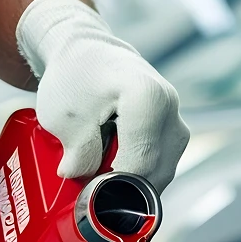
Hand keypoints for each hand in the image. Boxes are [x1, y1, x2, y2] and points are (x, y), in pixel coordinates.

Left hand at [17, 0, 190, 191]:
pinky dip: (140, 172)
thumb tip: (84, 182)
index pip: (138, 165)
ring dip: (133, 182)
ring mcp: (176, 116)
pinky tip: (115, 169)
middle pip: (155, 171)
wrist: (85, 50)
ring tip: (101, 176)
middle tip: (91, 190)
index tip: (87, 191)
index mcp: (146, 98)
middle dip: (124, 189)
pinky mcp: (174, 125)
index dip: (112, 187)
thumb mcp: (64, 117)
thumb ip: (79, 155)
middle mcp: (170, 106)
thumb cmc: (73, 75)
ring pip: (162, 170)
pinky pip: (163, 162)